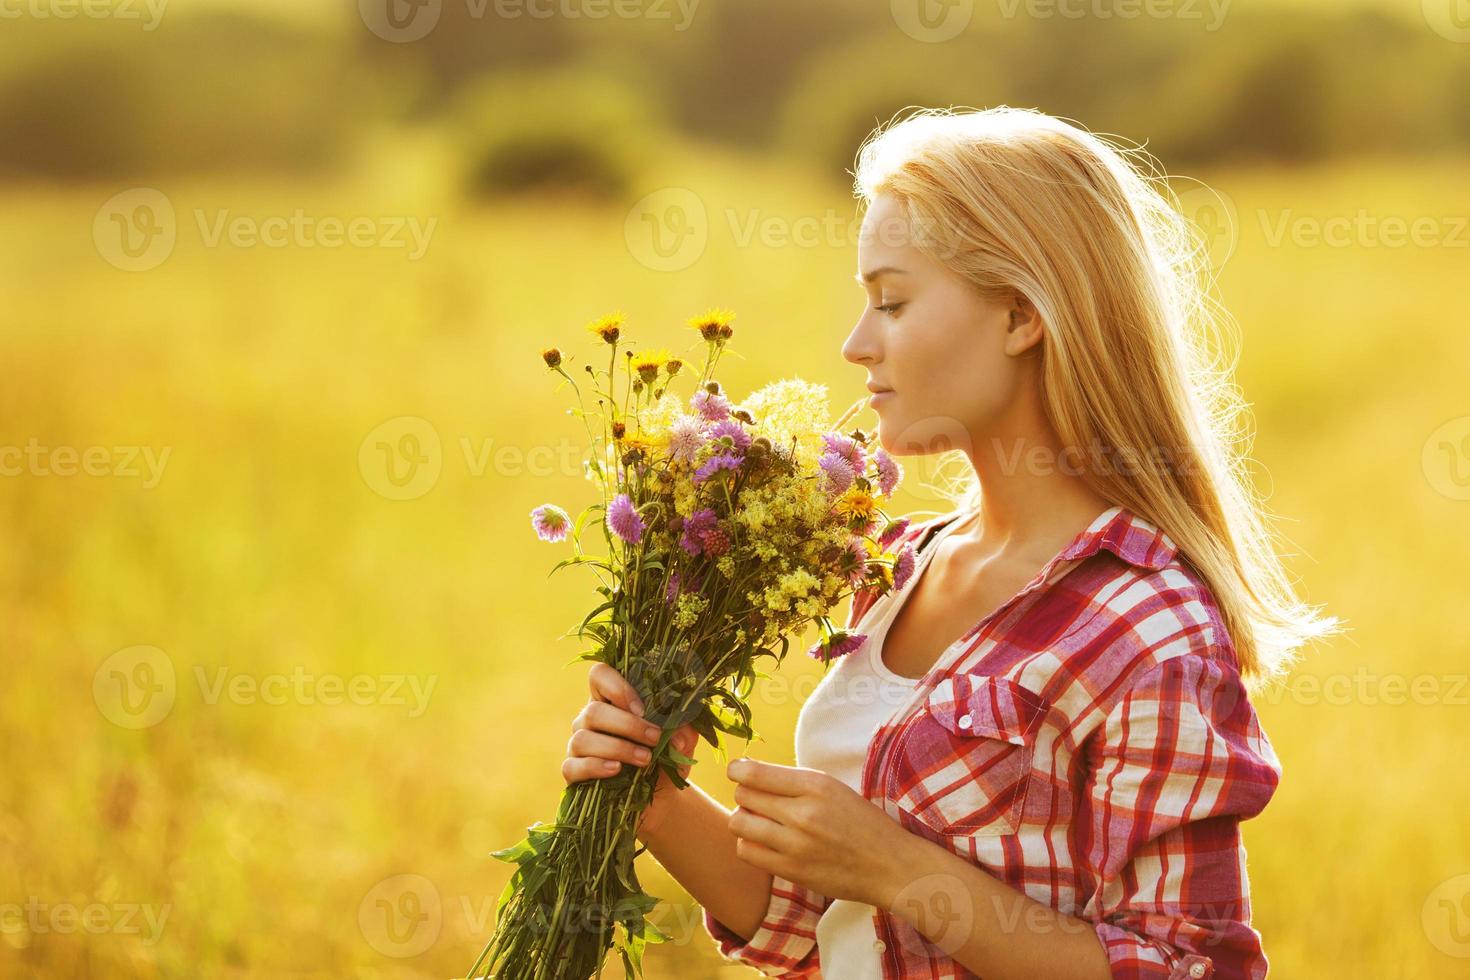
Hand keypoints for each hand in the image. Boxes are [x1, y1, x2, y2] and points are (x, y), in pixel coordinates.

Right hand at [562, 663, 699, 836]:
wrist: (662, 796)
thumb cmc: (667, 757)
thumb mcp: (682, 739)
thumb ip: (684, 727)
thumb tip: (678, 733)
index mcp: (611, 699)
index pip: (599, 675)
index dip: (617, 687)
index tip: (643, 708)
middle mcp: (589, 718)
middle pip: (594, 710)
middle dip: (628, 725)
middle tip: (655, 738)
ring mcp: (578, 744)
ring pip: (583, 738)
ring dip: (618, 748)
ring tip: (645, 760)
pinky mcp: (573, 771)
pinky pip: (572, 766)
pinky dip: (595, 767)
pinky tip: (616, 770)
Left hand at [725, 757, 914, 908]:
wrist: (890, 866)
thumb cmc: (862, 823)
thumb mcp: (833, 789)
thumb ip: (794, 782)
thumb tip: (749, 772)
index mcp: (816, 785)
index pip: (754, 772)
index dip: (737, 770)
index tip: (737, 771)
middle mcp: (803, 812)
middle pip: (743, 795)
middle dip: (745, 795)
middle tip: (758, 800)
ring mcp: (796, 844)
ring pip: (739, 822)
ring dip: (744, 819)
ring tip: (760, 822)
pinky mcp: (792, 871)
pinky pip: (747, 851)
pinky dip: (749, 843)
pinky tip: (764, 842)